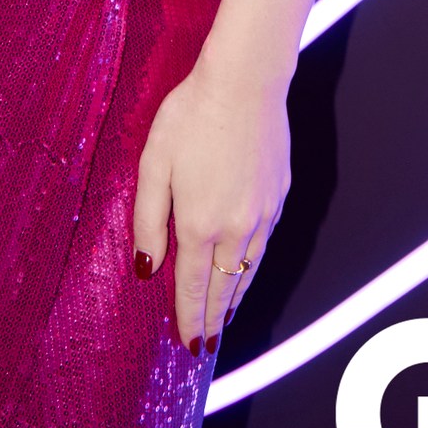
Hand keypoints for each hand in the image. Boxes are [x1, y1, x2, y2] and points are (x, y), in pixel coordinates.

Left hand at [131, 54, 289, 355]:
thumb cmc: (191, 116)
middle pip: (225, 288)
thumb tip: (147, 268)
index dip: (190, 318)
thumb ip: (149, 220)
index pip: (194, 287)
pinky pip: (264, 242)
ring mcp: (263, 212)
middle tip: (209, 345)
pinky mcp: (280, 194)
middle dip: (215, 320)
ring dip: (236, 297)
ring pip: (248, 270)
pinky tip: (246, 266)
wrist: (245, 82)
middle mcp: (237, 228)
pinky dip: (252, 265)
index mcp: (200, 224)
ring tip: (227, 316)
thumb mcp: (154, 164)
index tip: (190, 345)